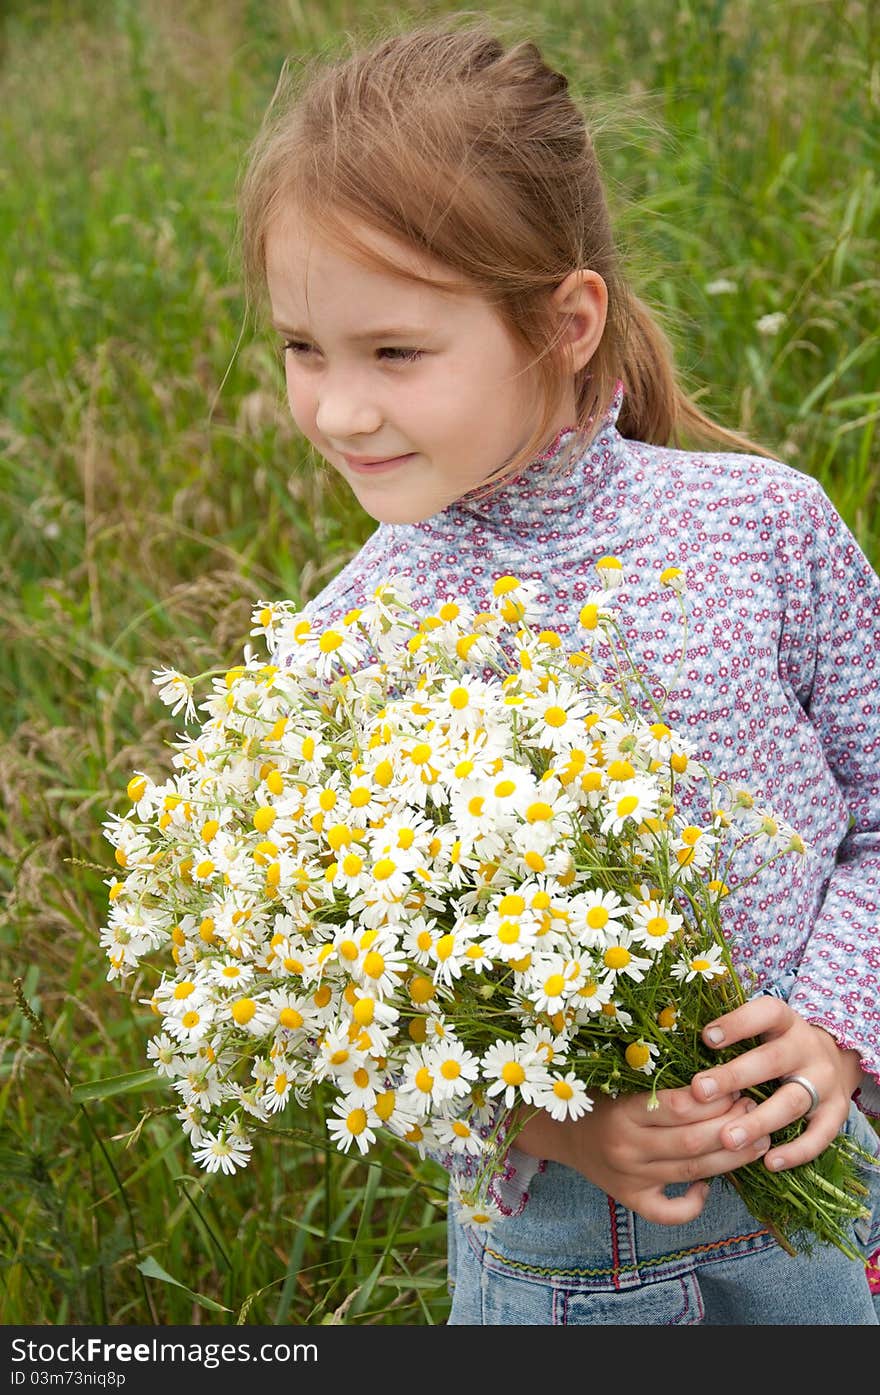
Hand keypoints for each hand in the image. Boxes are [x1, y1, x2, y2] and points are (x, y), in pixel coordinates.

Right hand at [512, 1084, 770, 1224]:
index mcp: (624, 1111)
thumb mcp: (622, 1079)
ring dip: (731, 1158)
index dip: (714, 1097)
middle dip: (731, 1126)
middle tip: (756, 1110)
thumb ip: (660, 1080)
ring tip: (758, 1140)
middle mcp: (627, 1148)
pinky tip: (709, 1184)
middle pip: (692, 1142)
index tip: (738, 1083)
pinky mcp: (631, 1199)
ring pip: (691, 1172)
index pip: (679, 1106)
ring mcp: (630, 1178)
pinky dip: (694, 1203)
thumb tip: (716, 1075)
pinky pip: (668, 1213)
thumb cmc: (599, 1096)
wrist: (560, 1132)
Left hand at [689, 996, 862, 1172]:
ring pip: (792, 1102)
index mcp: (785, 1022)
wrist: (833, 1057)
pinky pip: (820, 1135)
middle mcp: (806, 1048)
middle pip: (771, 1061)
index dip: (737, 1024)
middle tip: (701, 1090)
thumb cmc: (777, 1043)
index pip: (765, 1014)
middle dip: (735, 1076)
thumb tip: (677, 1045)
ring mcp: (824, 1081)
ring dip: (759, 1120)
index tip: (706, 1037)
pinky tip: (769, 1162)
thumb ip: (732, 1035)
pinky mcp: (836, 1112)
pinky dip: (796, 1151)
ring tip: (727, 1138)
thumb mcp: (762, 1028)